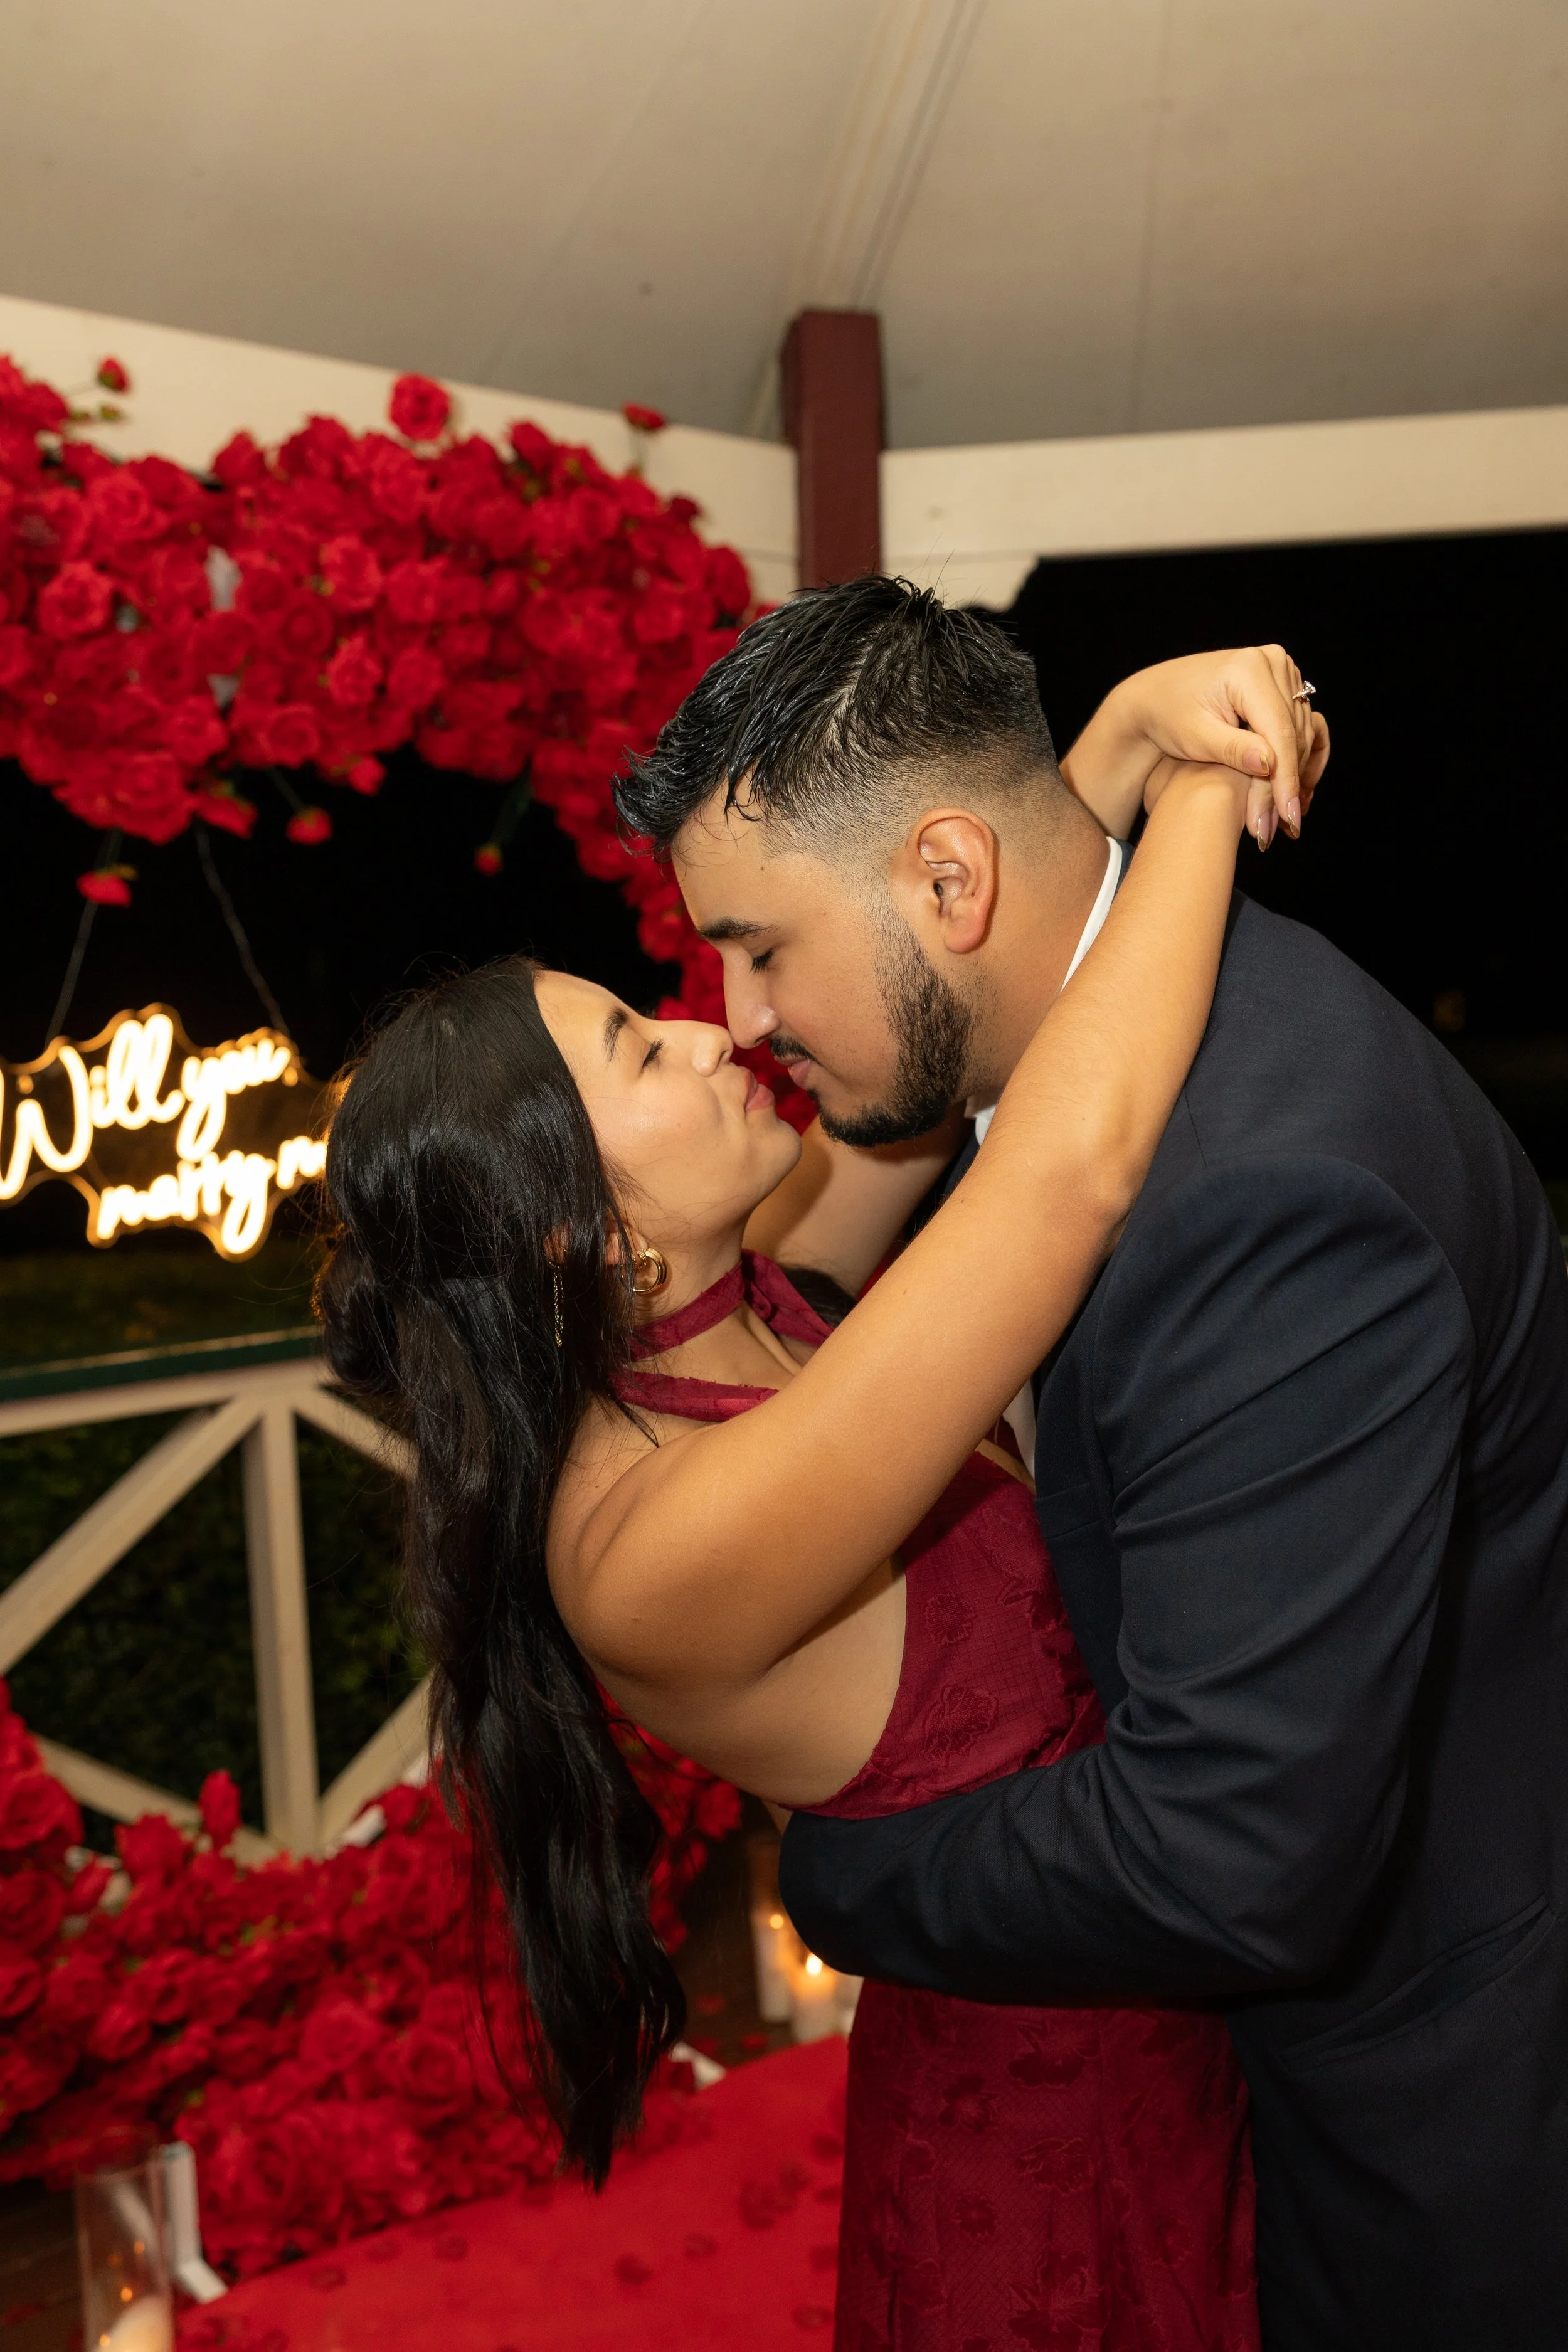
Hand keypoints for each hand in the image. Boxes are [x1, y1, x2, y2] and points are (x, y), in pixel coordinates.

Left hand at [1061, 646, 1330, 852]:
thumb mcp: (1196, 736)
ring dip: (1297, 773)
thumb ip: (1233, 749)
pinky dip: (1299, 756)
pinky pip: (1302, 723)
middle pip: (1293, 733)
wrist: (1157, 696)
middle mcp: (1271, 662)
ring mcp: (1280, 670)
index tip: (1289, 816)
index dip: (1286, 778)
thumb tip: (1269, 765)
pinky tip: (1299, 790)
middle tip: (1285, 826)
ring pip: (1301, 731)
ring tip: (1288, 816)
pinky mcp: (1283, 683)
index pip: (1279, 731)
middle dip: (1289, 782)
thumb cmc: (1169, 715)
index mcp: (1249, 669)